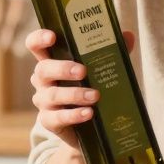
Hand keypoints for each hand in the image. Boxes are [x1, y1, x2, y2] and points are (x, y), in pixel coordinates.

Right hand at [26, 28, 135, 149]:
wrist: (89, 127)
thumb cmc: (90, 88)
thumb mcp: (99, 69)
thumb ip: (111, 52)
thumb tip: (128, 36)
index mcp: (52, 61)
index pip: (35, 45)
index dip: (39, 39)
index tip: (52, 37)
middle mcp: (43, 80)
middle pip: (43, 69)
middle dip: (63, 69)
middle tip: (83, 71)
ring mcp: (43, 101)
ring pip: (52, 95)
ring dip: (74, 94)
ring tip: (95, 96)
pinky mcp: (48, 121)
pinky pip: (57, 117)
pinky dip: (73, 115)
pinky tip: (88, 113)